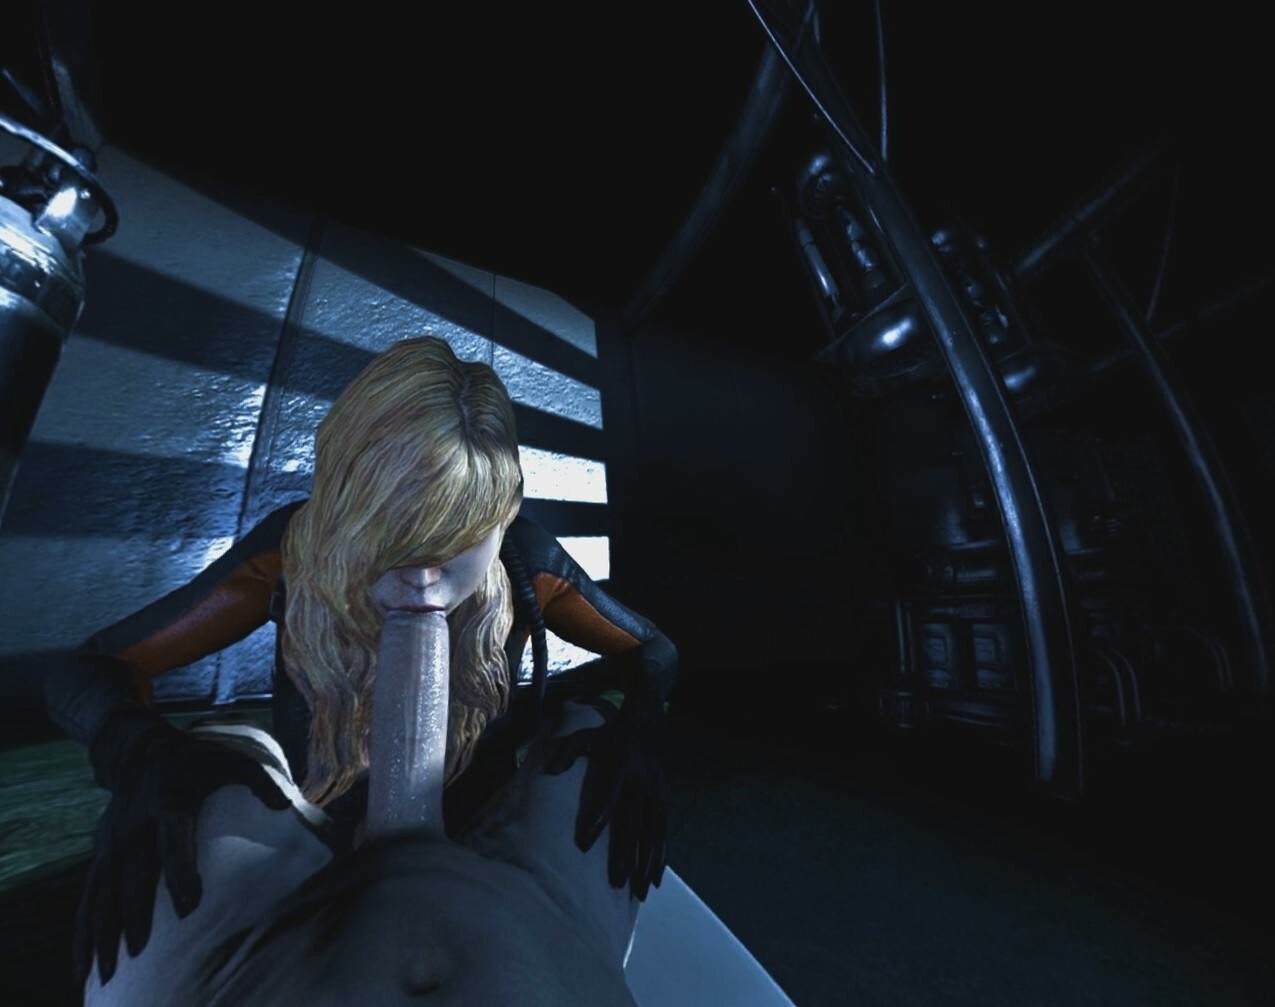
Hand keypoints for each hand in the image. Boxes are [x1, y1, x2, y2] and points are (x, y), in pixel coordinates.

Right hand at [74, 720, 289, 987]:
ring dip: (101, 932)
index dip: (179, 873)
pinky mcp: (100, 854)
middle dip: (135, 915)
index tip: (187, 907)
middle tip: (142, 952)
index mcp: (169, 801)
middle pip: (133, 876)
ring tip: (106, 972)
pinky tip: (84, 964)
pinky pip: (89, 897)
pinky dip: (84, 931)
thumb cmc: (198, 761)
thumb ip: (260, 781)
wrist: (141, 751)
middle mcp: (134, 824)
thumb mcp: (231, 760)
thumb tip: (285, 806)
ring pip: (102, 893)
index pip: (173, 842)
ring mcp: (111, 841)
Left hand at [542, 689, 667, 900]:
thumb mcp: (585, 735)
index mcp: (619, 765)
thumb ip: (567, 752)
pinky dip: (661, 856)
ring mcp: (655, 793)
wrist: (647, 724)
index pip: (607, 794)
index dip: (597, 817)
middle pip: (632, 821)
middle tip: (616, 882)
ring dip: (647, 862)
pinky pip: (663, 832)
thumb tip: (548, 772)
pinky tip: (656, 880)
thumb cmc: (608, 735)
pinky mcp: (663, 800)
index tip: (584, 843)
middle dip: (626, 852)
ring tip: (639, 891)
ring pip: (652, 832)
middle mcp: (641, 781)